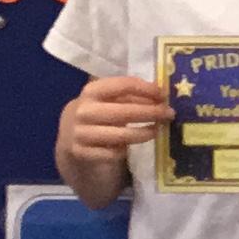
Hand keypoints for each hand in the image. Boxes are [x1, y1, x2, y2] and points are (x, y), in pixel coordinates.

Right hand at [59, 75, 162, 202]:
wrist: (70, 139)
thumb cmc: (98, 114)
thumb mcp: (108, 100)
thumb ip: (129, 96)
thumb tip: (160, 95)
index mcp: (91, 91)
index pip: (122, 85)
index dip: (146, 89)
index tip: (164, 94)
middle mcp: (83, 111)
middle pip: (124, 111)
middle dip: (150, 112)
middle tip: (169, 113)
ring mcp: (80, 133)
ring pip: (120, 135)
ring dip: (143, 132)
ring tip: (158, 130)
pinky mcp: (81, 153)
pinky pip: (112, 153)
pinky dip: (125, 149)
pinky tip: (133, 145)